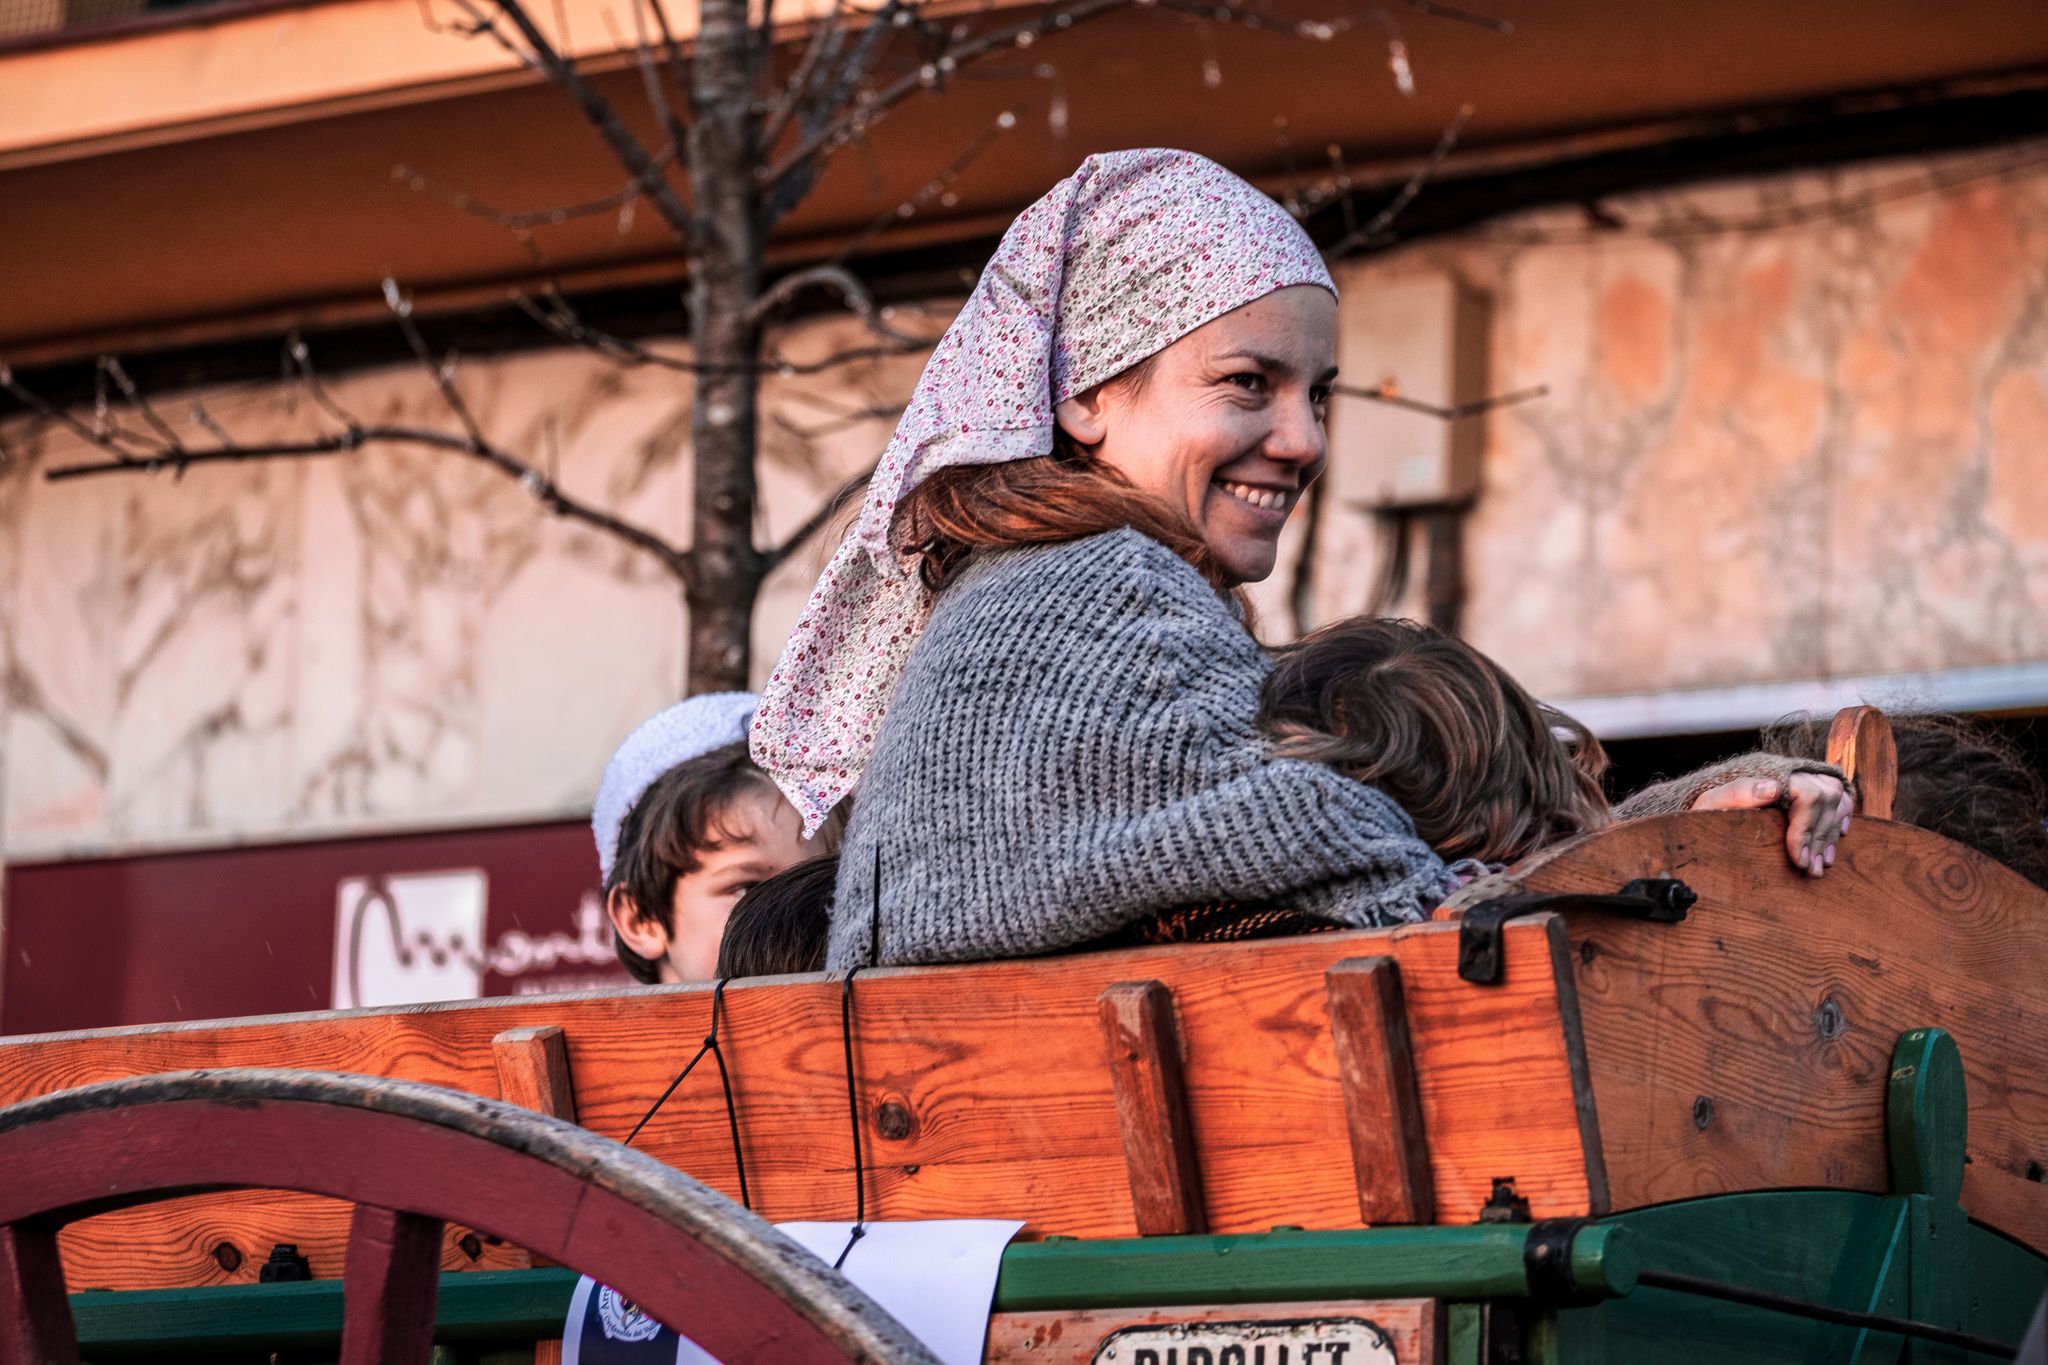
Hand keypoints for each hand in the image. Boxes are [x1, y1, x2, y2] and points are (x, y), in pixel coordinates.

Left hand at [1691, 773, 1854, 877]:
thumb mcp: (1710, 803)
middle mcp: (1788, 771)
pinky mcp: (1805, 791)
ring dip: (1830, 834)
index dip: (1806, 829)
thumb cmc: (1703, 809)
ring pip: (1835, 799)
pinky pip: (1837, 798)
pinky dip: (1839, 818)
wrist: (1701, 809)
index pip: (1807, 794)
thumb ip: (1737, 793)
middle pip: (1826, 797)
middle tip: (1810, 869)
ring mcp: (1799, 779)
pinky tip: (1836, 838)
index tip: (1799, 860)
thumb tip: (1774, 788)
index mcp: (1768, 772)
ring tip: (1820, 864)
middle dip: (1819, 837)